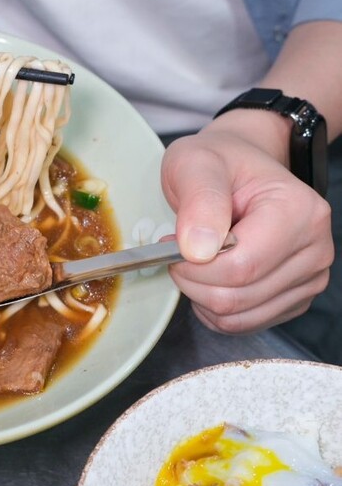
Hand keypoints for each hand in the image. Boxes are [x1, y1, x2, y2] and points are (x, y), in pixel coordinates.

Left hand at [161, 110, 332, 333]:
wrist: (239, 167)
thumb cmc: (219, 162)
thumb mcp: (196, 163)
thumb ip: (199, 200)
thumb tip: (198, 250)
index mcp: (299, 212)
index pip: (240, 267)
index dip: (193, 267)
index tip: (171, 242)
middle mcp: (315, 248)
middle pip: (238, 297)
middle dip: (192, 281)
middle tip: (179, 250)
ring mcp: (309, 277)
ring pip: (239, 317)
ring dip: (201, 296)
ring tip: (196, 260)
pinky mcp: (294, 297)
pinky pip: (245, 324)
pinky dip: (215, 309)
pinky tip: (209, 278)